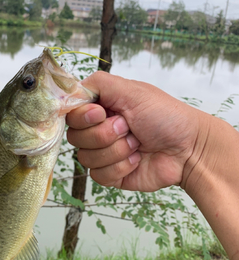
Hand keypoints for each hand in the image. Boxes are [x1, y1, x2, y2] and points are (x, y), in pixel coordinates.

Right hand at [66, 71, 207, 191]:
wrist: (189, 149)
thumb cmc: (165, 116)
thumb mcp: (131, 90)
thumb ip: (98, 84)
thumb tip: (70, 90)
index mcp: (100, 108)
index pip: (70, 113)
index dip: (83, 116)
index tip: (102, 113)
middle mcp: (98, 129)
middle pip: (75, 137)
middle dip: (105, 134)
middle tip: (129, 127)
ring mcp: (104, 153)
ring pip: (86, 158)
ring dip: (117, 150)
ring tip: (138, 143)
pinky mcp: (111, 174)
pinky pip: (99, 175)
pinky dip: (121, 166)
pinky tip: (138, 160)